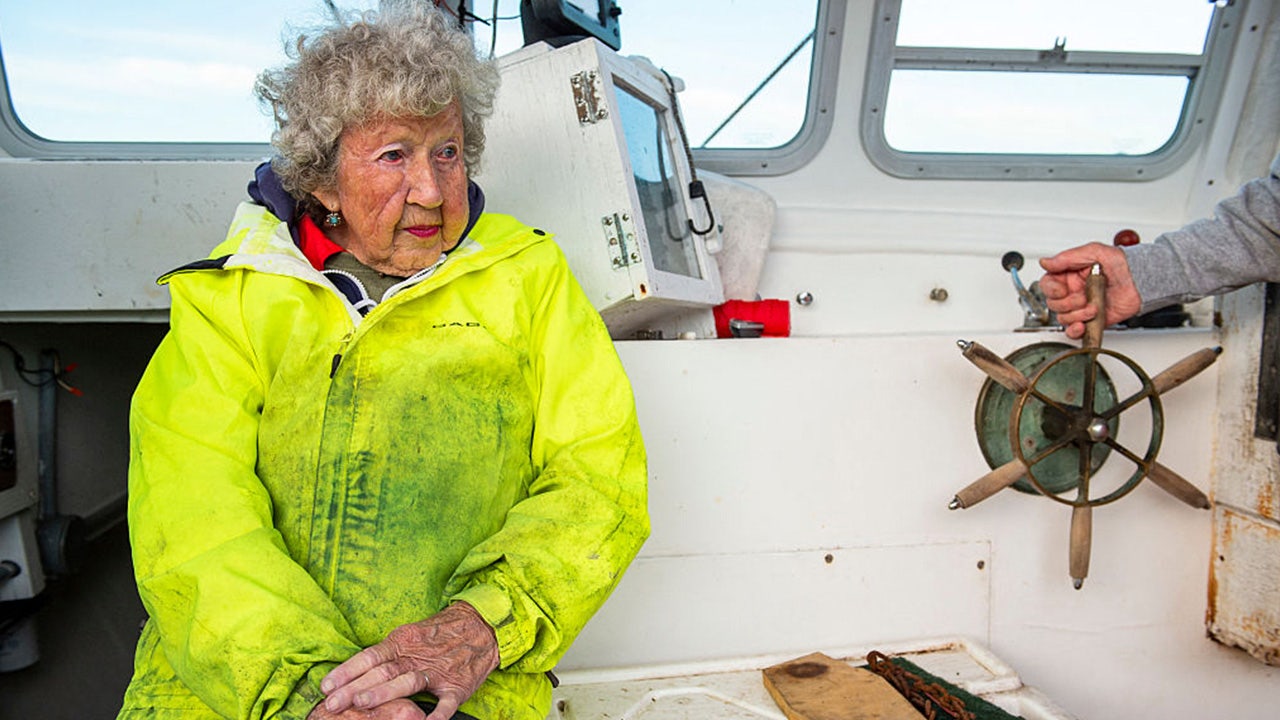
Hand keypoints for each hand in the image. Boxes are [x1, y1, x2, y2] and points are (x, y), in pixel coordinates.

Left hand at [319, 602, 499, 719]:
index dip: (347, 671)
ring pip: (409, 682)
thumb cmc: (440, 633)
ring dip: (385, 693)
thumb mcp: (410, 635)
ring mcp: (439, 672)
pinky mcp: (458, 686)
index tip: (326, 686)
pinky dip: (435, 716)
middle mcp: (418, 656)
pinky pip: (445, 704)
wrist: (482, 625)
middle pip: (383, 671)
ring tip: (362, 705)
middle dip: (355, 688)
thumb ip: (386, 653)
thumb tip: (354, 672)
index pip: (370, 656)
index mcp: (403, 642)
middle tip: (333, 703)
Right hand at [1038, 242, 1142, 338]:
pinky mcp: (1090, 320)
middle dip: (1068, 303)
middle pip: (1053, 304)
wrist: (1140, 281)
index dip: (1052, 290)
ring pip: (1063, 318)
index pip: (1047, 285)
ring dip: (1077, 315)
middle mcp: (1072, 292)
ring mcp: (1081, 307)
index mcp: (1069, 275)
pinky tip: (1082, 325)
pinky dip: (1075, 330)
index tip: (1062, 289)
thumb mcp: (1093, 252)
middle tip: (1084, 298)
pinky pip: (1073, 331)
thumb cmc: (1121, 264)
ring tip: (1093, 308)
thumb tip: (1045, 262)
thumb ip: (1066, 257)